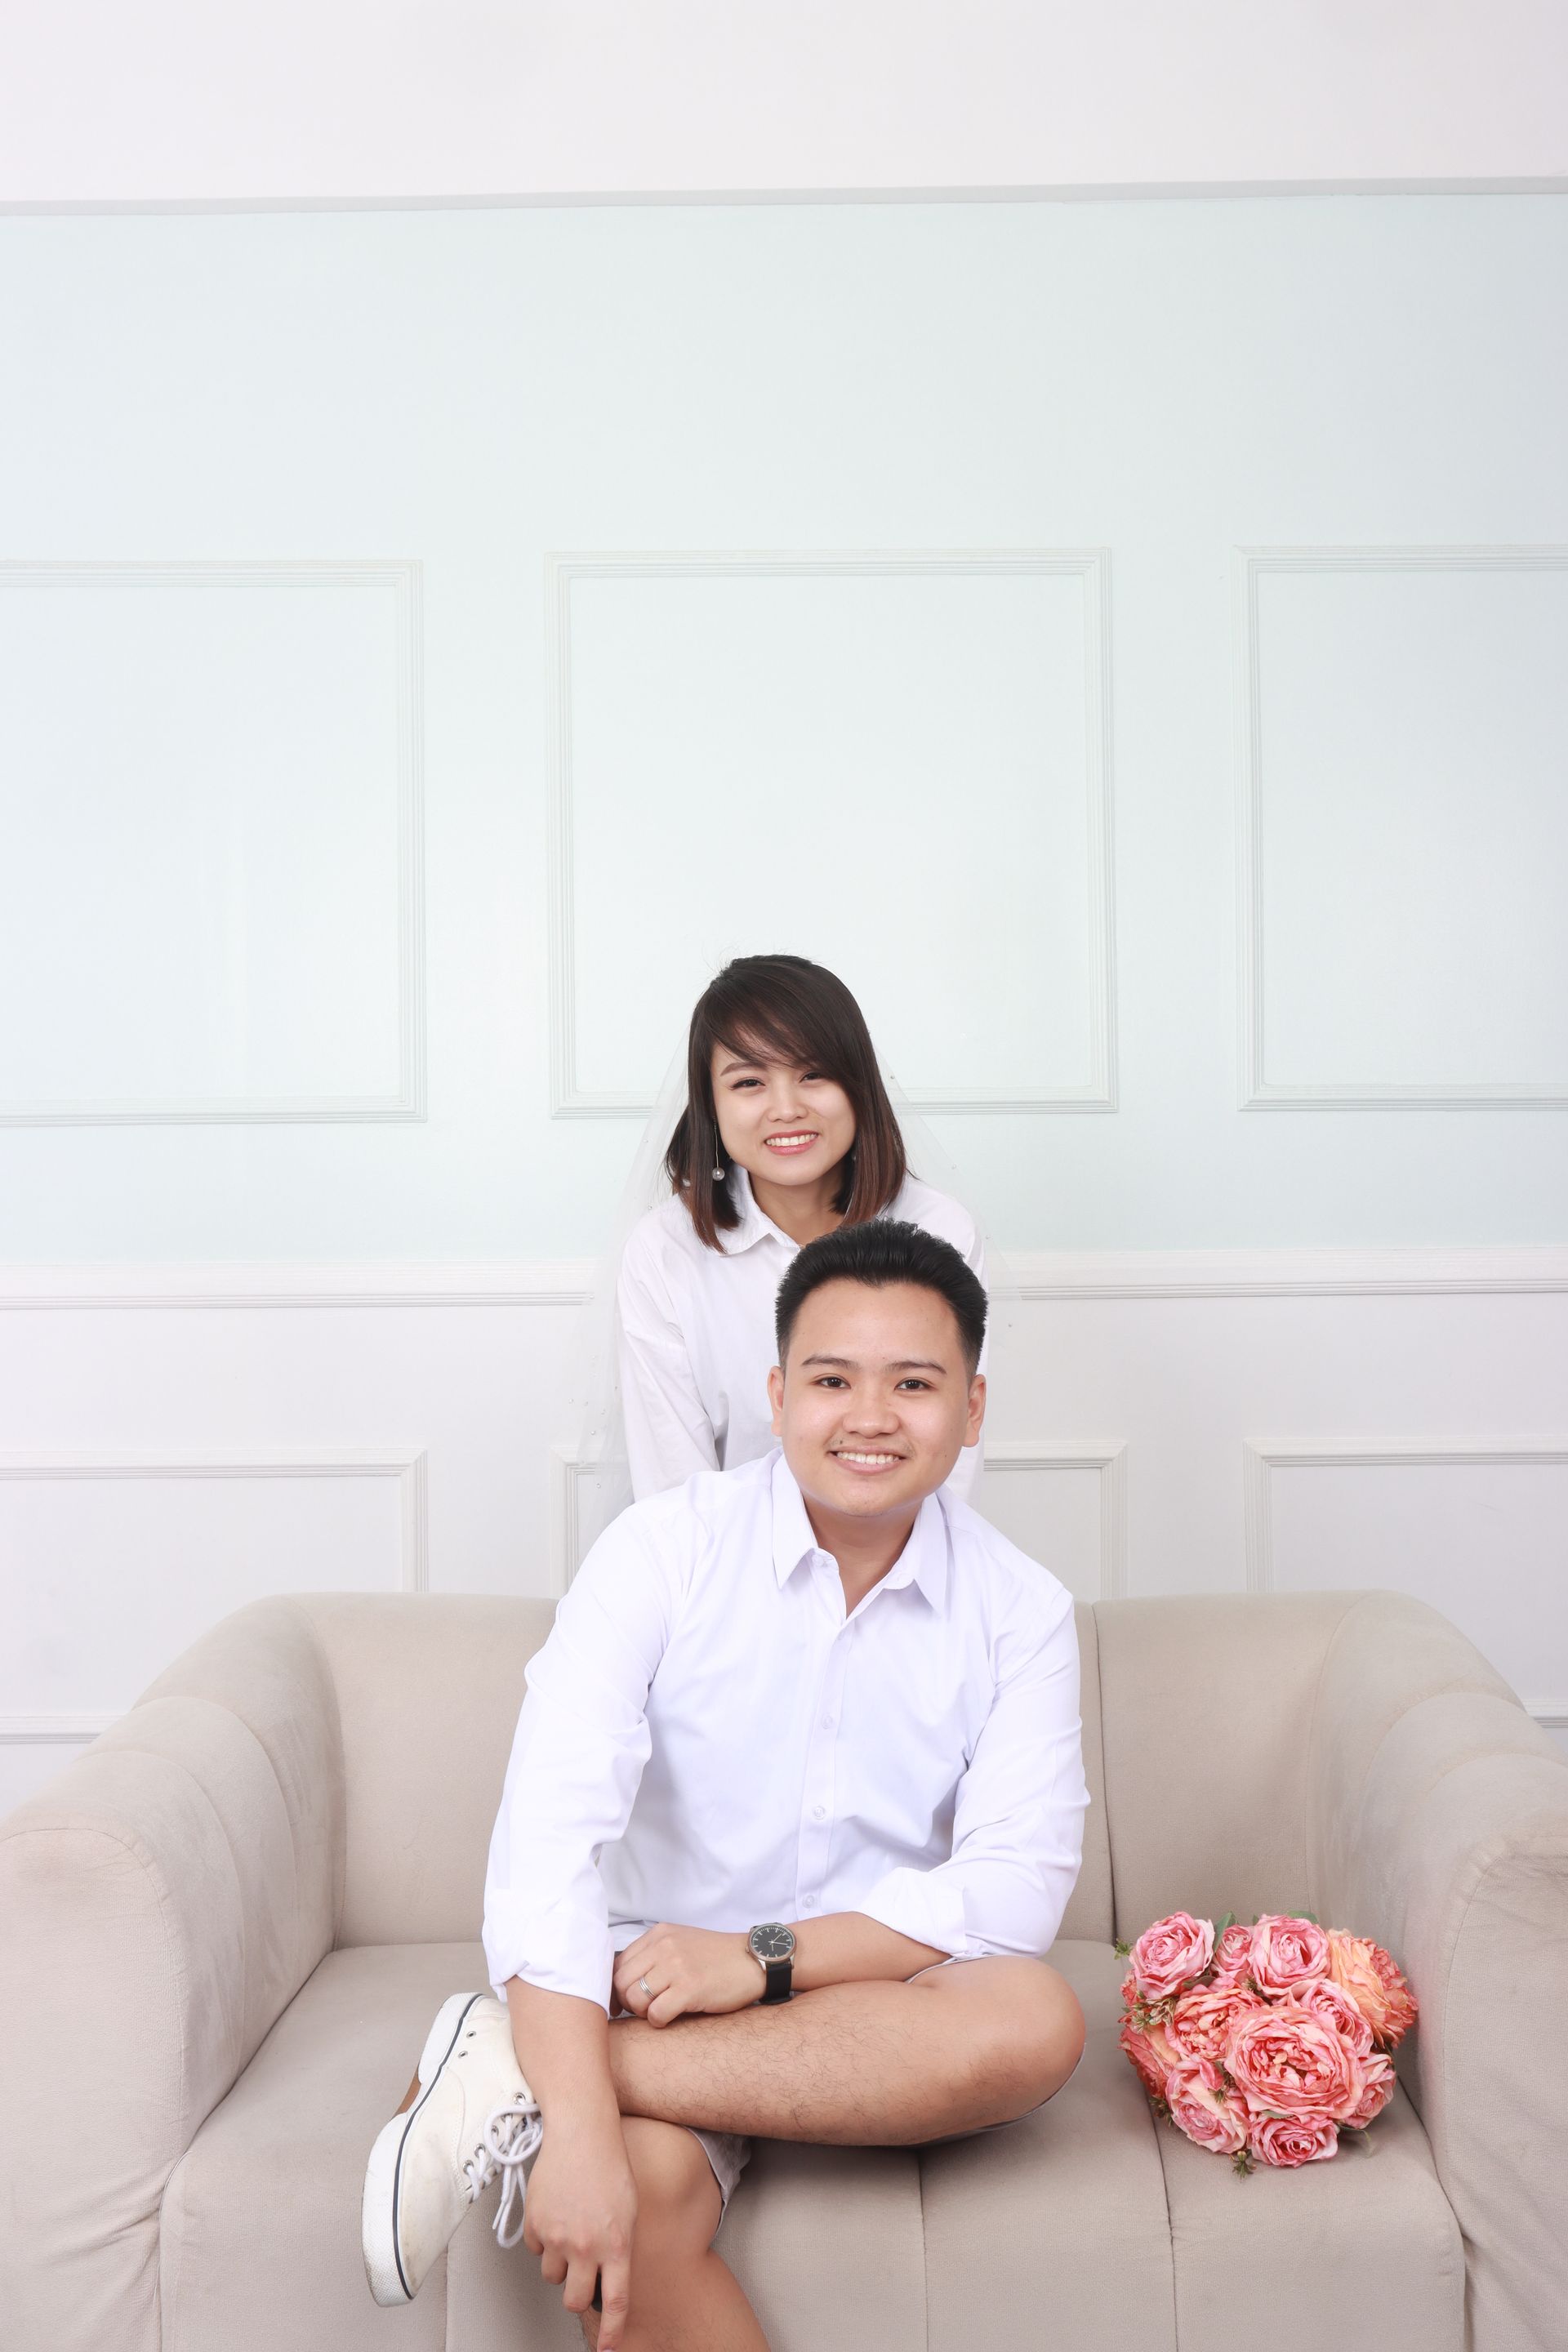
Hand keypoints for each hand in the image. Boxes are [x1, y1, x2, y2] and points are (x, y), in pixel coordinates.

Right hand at [521, 2112, 636, 2351]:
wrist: (582, 2131)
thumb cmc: (609, 2164)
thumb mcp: (628, 2210)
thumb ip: (618, 2247)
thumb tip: (606, 2277)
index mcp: (617, 2244)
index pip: (616, 2302)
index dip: (611, 2331)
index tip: (607, 2350)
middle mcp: (587, 2246)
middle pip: (574, 2300)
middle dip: (575, 2294)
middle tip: (579, 2277)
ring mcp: (558, 2236)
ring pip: (552, 2276)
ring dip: (558, 2263)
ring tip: (569, 2229)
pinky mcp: (536, 2223)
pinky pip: (535, 2250)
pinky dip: (543, 2239)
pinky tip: (555, 2212)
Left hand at [613, 1923, 764, 2025]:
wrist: (752, 1960)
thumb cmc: (716, 1957)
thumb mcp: (680, 1943)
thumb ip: (653, 1956)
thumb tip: (622, 1983)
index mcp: (659, 1934)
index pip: (618, 1963)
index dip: (618, 1987)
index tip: (625, 2002)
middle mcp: (664, 1946)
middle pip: (621, 1982)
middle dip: (628, 2002)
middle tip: (644, 2010)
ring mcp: (676, 1966)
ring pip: (635, 1998)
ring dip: (643, 2013)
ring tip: (659, 2012)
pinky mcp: (689, 1988)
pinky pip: (655, 2013)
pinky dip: (658, 2021)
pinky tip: (671, 2018)